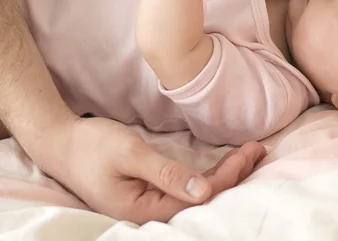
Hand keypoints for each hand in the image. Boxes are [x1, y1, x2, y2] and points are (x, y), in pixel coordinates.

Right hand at [43, 117, 265, 223]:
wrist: (62, 142)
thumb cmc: (92, 146)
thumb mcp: (130, 155)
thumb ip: (167, 174)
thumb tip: (204, 191)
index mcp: (143, 210)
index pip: (197, 199)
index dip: (227, 178)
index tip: (248, 154)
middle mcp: (150, 211)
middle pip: (202, 198)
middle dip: (234, 174)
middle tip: (258, 150)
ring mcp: (151, 201)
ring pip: (197, 191)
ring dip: (225, 173)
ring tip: (251, 153)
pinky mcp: (151, 189)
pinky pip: (187, 185)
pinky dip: (209, 172)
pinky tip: (227, 163)